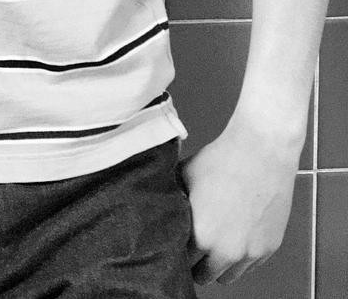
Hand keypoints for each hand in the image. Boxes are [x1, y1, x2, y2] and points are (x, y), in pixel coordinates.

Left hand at [181, 119, 297, 285]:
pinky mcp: (268, 248)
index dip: (176, 254)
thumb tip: (160, 208)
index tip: (176, 247)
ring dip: (219, 265)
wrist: (261, 151)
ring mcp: (250, 252)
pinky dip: (241, 257)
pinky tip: (235, 235)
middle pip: (203, 276)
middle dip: (196, 264)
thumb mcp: (185, 176)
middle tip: (193, 248)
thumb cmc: (224, 159)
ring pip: (227, 277)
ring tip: (214, 244)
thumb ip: (173, 200)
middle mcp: (226, 250)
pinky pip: (249, 266)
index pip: (181, 262)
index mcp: (201, 234)